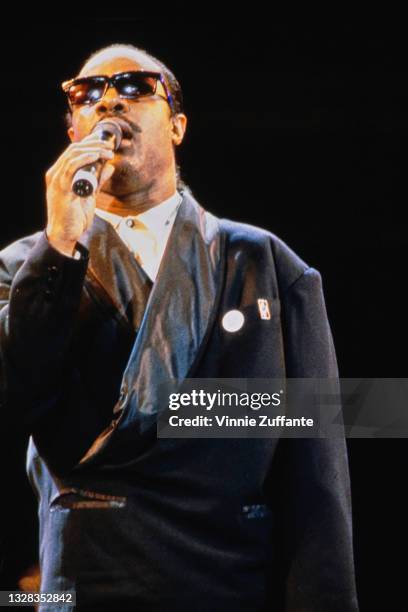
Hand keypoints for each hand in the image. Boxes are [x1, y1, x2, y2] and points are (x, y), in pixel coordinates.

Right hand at [45, 132, 114, 255]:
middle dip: (93, 144)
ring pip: (73, 155)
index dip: (90, 143)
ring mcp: (57, 180)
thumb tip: (109, 166)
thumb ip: (98, 180)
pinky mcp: (62, 188)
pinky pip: (71, 168)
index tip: (106, 143)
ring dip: (92, 150)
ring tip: (107, 152)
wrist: (65, 235)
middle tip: (110, 146)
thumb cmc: (74, 217)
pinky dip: (84, 159)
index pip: (73, 151)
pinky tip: (96, 156)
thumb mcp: (90, 195)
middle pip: (73, 149)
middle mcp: (55, 174)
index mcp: (60, 174)